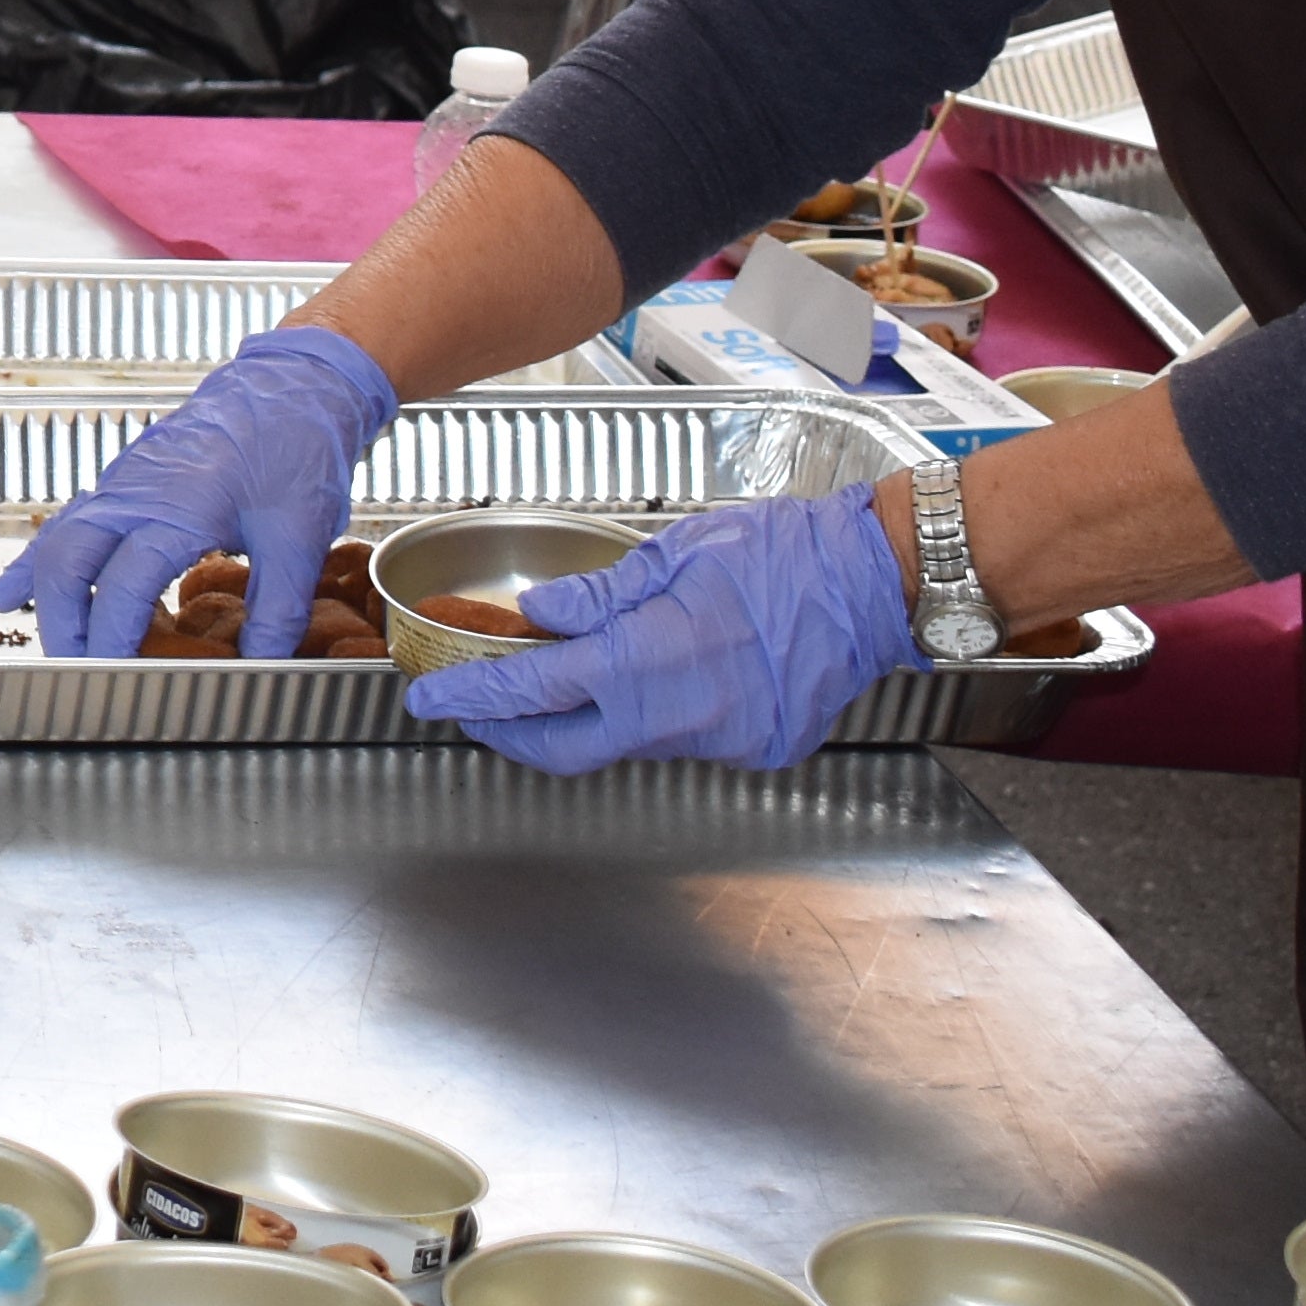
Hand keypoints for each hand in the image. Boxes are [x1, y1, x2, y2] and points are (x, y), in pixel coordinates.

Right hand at [0, 324, 396, 655]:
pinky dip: (37, 561)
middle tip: (76, 671)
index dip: (110, 637)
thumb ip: (278, 607)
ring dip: (49, 596)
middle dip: (63, 623)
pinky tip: (13, 591)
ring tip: (55, 645)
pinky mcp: (123, 480)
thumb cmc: (296, 448)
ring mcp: (123, 482)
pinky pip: (65, 522)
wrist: (290, 386)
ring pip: (58, 541)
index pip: (121, 585)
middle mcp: (137, 493)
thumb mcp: (300, 536)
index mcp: (179, 507)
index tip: (113, 677)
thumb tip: (258, 661)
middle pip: (68, 562)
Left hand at [422, 488, 919, 772]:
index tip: (433, 698)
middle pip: (566, 749)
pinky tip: (667, 678)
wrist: (873, 584)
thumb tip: (540, 616)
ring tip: (578, 676)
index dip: (473, 698)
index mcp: (648, 660)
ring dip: (593, 717)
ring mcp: (721, 743)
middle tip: (479, 709)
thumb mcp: (674, 554)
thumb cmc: (781, 553)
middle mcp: (679, 717)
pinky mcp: (756, 751)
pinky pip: (686, 741)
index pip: (533, 691)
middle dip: (513, 735)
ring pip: (629, 744)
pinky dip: (659, 715)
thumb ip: (599, 594)